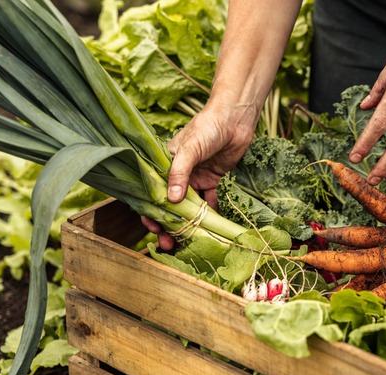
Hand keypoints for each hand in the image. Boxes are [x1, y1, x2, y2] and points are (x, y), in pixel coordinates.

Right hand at [141, 101, 258, 249]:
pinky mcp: (212, 180)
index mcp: (164, 163)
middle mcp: (177, 173)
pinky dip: (210, 214)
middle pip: (169, 205)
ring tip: (187, 243)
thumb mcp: (190, 148)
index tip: (153, 229)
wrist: (235, 118)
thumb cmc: (208, 127)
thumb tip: (171, 200)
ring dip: (188, 225)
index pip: (152, 192)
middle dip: (168, 225)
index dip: (150, 212)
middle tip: (169, 244)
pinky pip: (209, 202)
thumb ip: (180, 172)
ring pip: (188, 207)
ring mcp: (195, 178)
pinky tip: (211, 228)